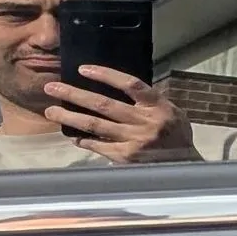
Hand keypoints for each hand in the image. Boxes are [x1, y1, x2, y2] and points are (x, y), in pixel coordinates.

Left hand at [44, 64, 199, 163]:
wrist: (186, 166)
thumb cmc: (177, 134)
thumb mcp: (170, 110)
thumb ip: (148, 100)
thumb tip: (119, 86)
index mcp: (156, 105)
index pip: (129, 84)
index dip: (105, 75)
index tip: (82, 69)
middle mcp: (143, 121)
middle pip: (103, 104)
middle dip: (74, 95)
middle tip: (51, 88)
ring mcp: (133, 141)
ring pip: (95, 126)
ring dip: (70, 117)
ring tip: (50, 111)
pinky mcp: (126, 158)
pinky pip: (100, 146)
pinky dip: (84, 141)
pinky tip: (72, 135)